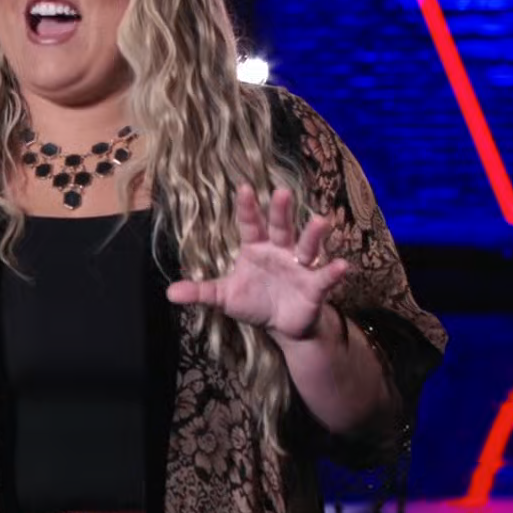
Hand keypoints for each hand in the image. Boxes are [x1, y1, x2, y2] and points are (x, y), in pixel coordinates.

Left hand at [166, 185, 347, 341]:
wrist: (282, 325)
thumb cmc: (254, 301)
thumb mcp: (225, 297)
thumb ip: (201, 292)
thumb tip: (170, 293)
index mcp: (256, 247)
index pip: (251, 224)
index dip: (248, 208)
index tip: (244, 188)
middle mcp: (280, 250)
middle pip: (282, 227)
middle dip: (282, 211)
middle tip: (282, 192)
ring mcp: (300, 266)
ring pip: (307, 245)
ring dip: (314, 234)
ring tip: (321, 221)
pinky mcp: (315, 286)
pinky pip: (325, 277)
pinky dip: (333, 272)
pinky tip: (342, 266)